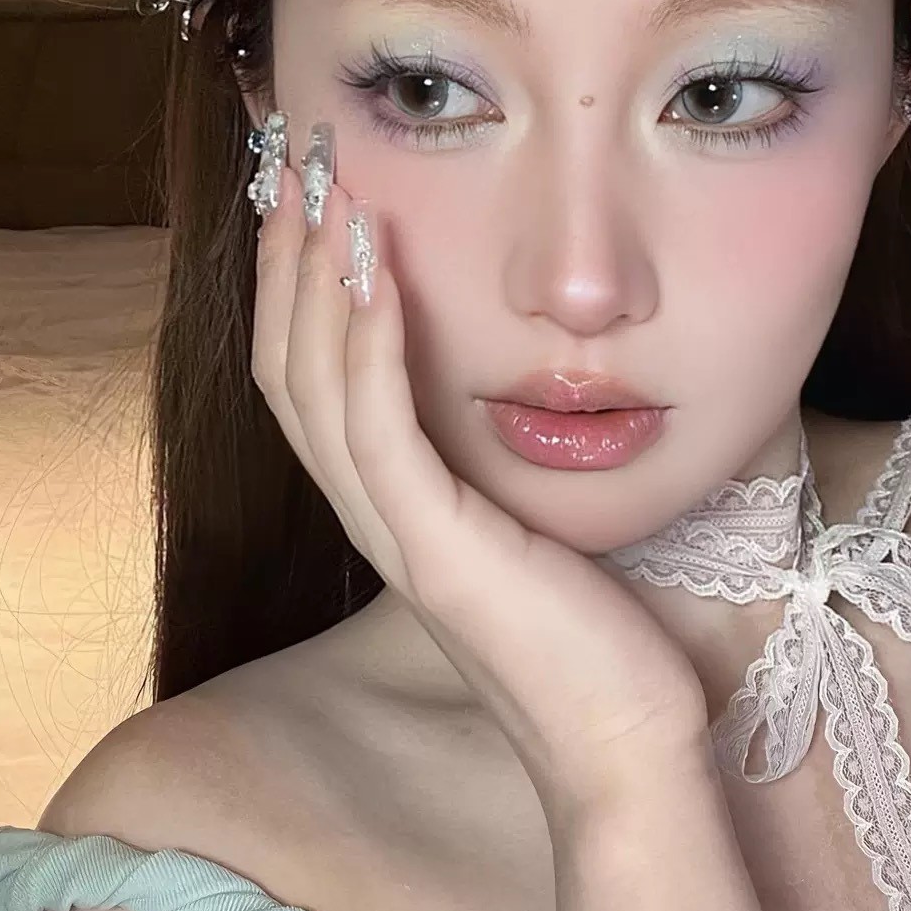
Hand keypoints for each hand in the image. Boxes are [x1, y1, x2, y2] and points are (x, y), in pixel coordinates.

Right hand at [250, 159, 707, 818]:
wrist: (621, 743)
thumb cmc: (594, 647)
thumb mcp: (538, 541)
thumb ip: (500, 483)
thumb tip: (514, 416)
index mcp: (403, 517)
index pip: (319, 390)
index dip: (303, 296)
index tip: (320, 207)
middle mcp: (381, 523)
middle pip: (291, 376)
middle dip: (289, 266)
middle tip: (298, 167)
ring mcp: (402, 540)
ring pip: (316, 394)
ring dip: (314, 284)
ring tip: (323, 189)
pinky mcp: (438, 554)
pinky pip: (379, 434)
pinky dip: (369, 347)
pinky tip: (377, 274)